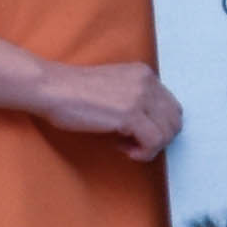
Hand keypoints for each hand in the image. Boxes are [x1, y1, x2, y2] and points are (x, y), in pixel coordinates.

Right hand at [32, 59, 183, 160]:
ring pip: (167, 134)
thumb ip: (136, 98)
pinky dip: (142, 153)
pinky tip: (121, 148)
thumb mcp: (115, 87)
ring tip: (125, 145)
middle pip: (174, 122)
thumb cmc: (75, 93)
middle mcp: (147, 82)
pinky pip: (154, 142)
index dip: (158, 127)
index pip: (172, 108)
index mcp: (145, 74)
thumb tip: (152, 126)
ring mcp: (139, 97)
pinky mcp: (129, 114)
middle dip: (157, 139)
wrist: (52, 88)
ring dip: (149, 147)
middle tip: (132, 143)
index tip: (135, 133)